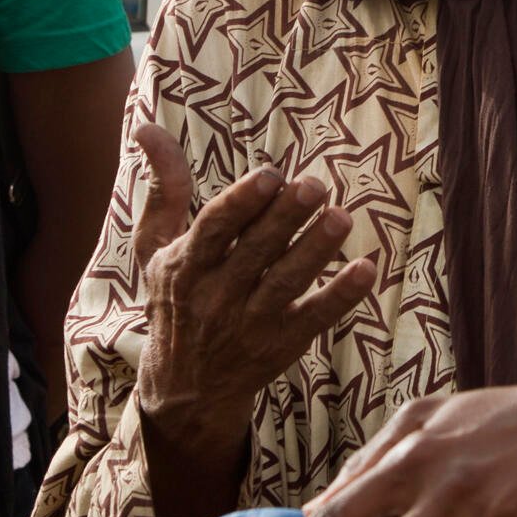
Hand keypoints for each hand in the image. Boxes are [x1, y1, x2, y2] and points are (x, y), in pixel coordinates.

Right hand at [128, 123, 377, 462]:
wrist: (184, 388)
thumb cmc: (175, 300)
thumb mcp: (157, 247)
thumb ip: (164, 189)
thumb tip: (150, 128)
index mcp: (185, 265)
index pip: (214, 229)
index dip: (242, 202)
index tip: (271, 175)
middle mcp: (216, 295)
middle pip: (255, 252)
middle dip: (285, 218)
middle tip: (315, 185)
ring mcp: (250, 323)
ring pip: (286, 283)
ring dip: (316, 250)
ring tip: (341, 218)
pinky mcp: (281, 345)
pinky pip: (314, 319)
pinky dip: (341, 296)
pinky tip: (367, 270)